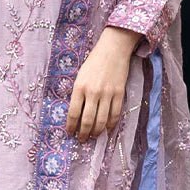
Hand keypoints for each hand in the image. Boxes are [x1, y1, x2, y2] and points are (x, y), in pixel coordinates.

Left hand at [65, 26, 139, 141]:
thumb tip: (76, 114)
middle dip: (83, 133)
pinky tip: (107, 129)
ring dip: (96, 132)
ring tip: (93, 137)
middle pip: (87, 120)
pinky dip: (110, 124)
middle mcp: (93, 93)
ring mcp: (107, 94)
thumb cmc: (93, 62)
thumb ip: (78, 94)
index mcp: (79, 87)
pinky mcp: (119, 94)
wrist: (113, 50)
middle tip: (81, 139)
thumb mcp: (80, 76)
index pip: (73, 113)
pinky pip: (115, 114)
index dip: (71, 126)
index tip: (70, 133)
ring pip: (101, 121)